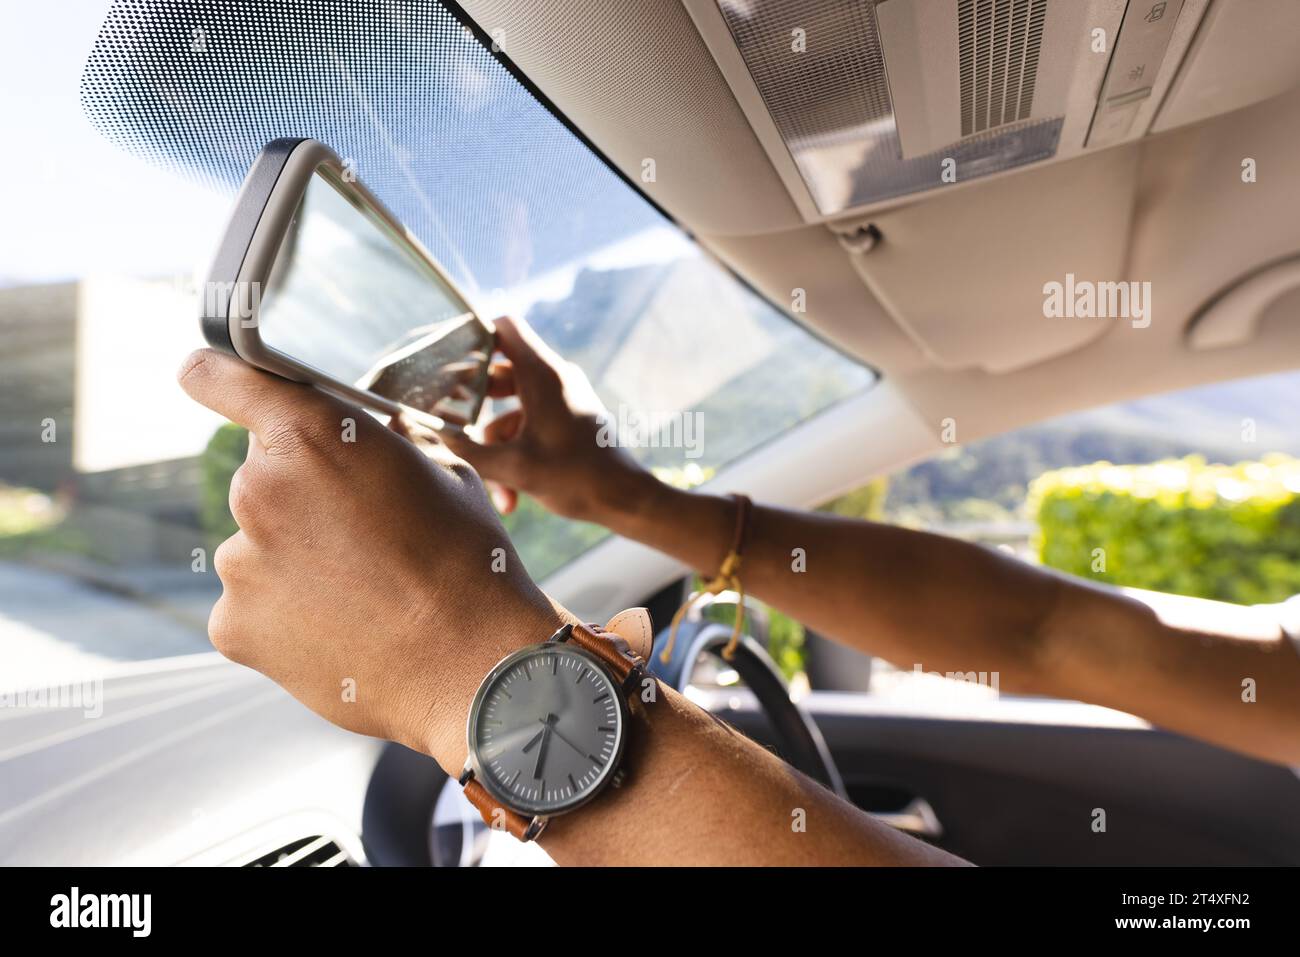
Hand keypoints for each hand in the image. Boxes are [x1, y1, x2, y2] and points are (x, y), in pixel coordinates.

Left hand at [176, 349, 566, 771]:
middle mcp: (259, 487)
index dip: (214, 378)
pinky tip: (340, 628)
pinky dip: (285, 615)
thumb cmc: (468, 561)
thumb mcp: (441, 472)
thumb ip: (380, 446)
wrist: (471, 663)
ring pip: (258, 547)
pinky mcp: (233, 624)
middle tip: (362, 537)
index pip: (218, 378)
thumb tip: (366, 442)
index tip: (205, 380)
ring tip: (362, 594)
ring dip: (295, 560)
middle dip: (303, 498)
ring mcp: (240, 561)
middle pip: (263, 478)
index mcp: (311, 432)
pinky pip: (251, 606)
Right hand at [436, 316, 658, 522]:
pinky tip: (511, 497)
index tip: (445, 358)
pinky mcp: (566, 421)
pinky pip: (529, 429)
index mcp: (543, 375)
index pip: (504, 327)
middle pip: (499, 373)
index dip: (473, 335)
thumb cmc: (578, 478)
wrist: (627, 500)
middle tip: (447, 421)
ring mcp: (561, 400)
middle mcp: (554, 379)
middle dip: (473, 405)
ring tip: (498, 490)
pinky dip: (516, 456)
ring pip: (510, 412)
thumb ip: (467, 450)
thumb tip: (427, 437)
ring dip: (496, 449)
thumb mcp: (513, 467)